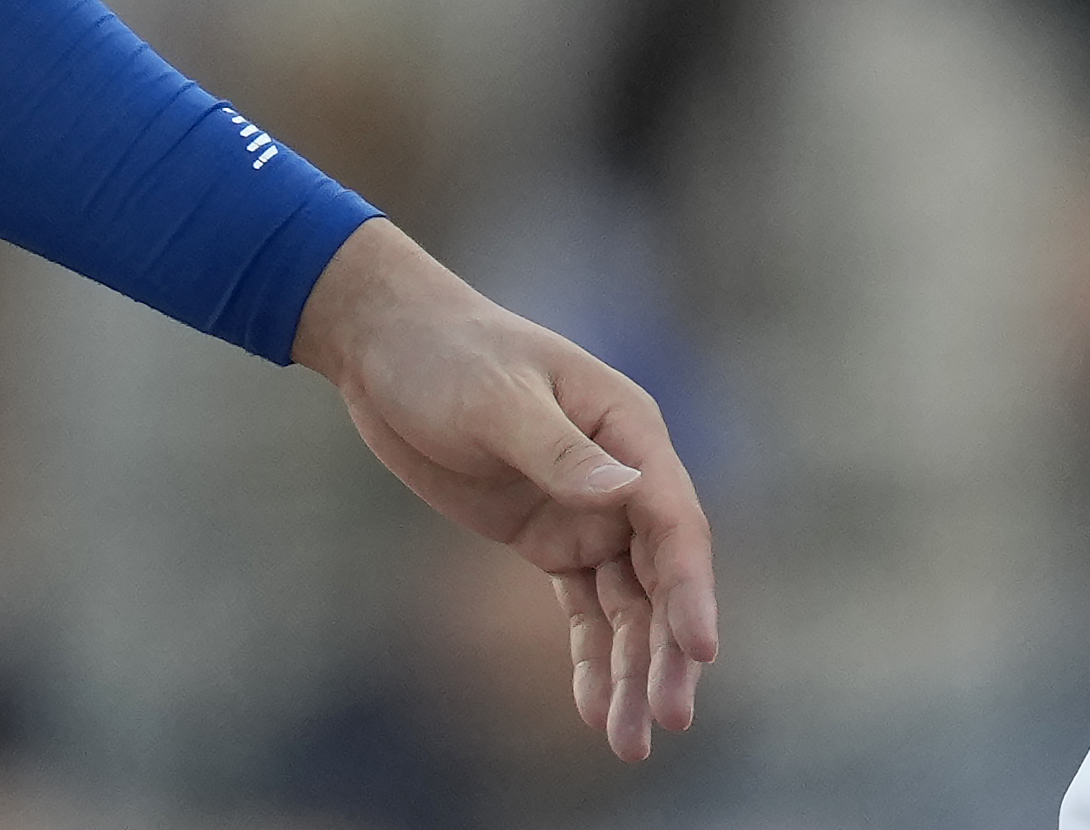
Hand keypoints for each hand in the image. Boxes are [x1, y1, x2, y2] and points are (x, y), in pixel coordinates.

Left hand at [288, 219, 717, 761]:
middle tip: (670, 719)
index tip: (700, 652)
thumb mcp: (498, 401)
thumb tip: (629, 492)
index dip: (693, 589)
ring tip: (629, 742)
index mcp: (628, 430)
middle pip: (662, 576)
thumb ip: (562, 452)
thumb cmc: (448, 355)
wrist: (389, 348)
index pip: (674, 520)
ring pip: (626, 604)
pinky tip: (591, 710)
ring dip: (630, 669)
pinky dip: (590, 655)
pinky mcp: (547, 535)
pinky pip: (582, 606)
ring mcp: (586, 510)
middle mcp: (621, 476)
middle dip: (668, 650)